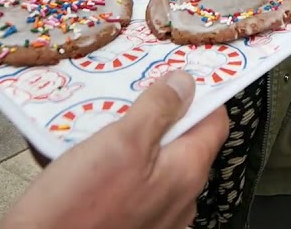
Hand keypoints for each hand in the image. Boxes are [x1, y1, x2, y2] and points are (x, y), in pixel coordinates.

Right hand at [1, 71, 228, 228]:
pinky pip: (127, 185)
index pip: (213, 121)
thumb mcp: (120, 143)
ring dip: (125, 140)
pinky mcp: (128, 223)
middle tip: (123, 99)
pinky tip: (78, 158)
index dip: (199, 94)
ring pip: (149, 161)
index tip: (176, 76)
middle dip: (152, 116)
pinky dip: (108, 167)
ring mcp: (155, 215)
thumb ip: (157, 110)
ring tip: (93, 126)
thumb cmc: (77, 210)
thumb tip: (184, 84)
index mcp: (186, 172)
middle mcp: (178, 198)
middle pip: (179, 140)